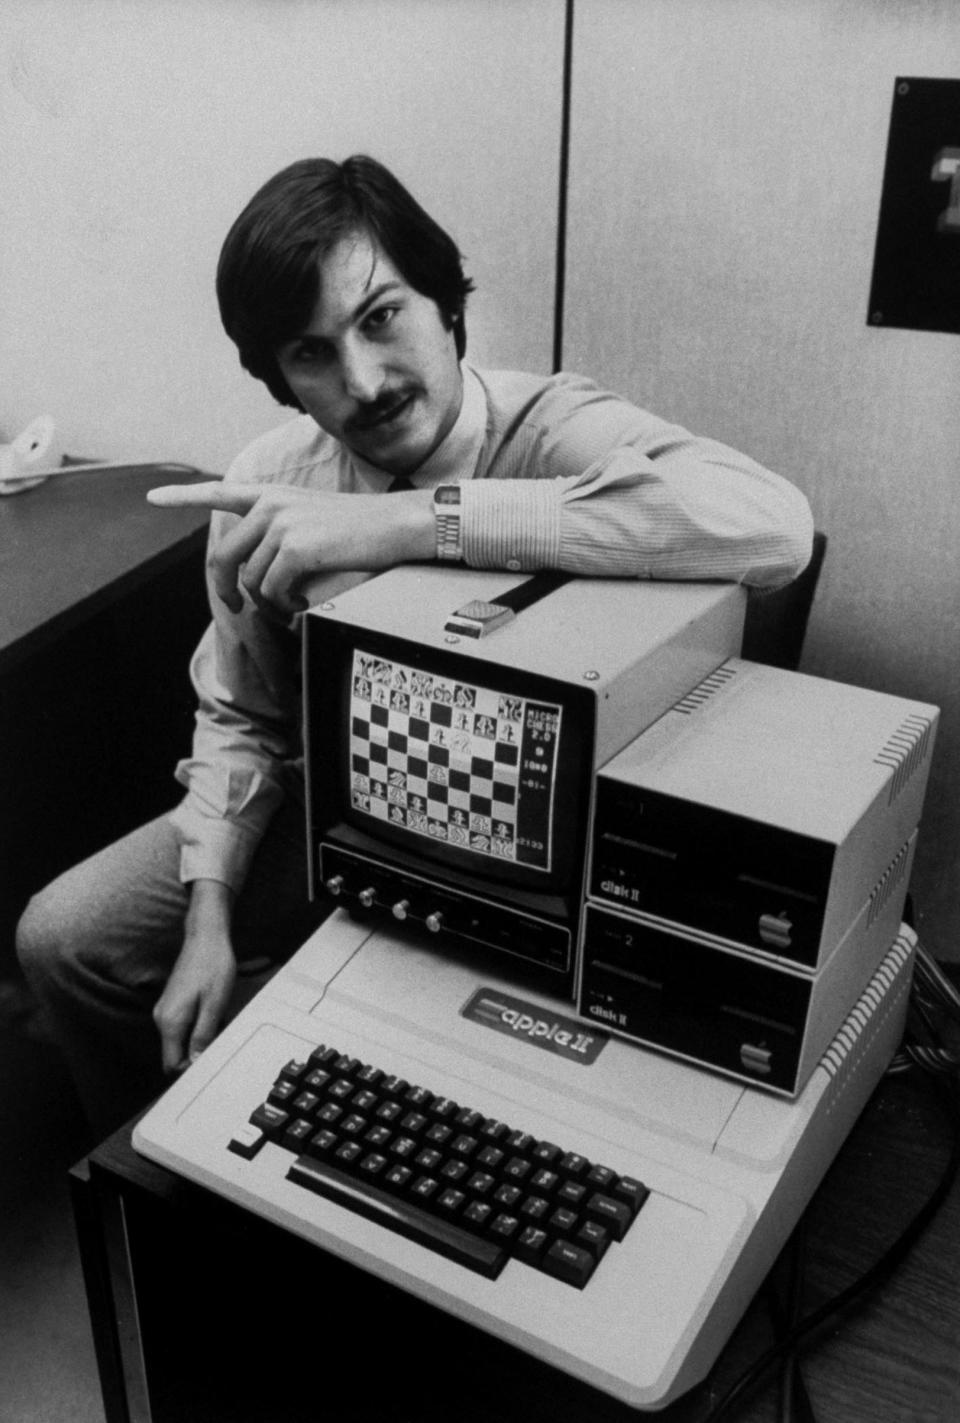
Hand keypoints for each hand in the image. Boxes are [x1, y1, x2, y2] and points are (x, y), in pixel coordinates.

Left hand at [148, 481, 434, 617]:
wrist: (398, 526)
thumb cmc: (363, 530)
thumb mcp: (314, 520)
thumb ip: (280, 533)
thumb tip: (257, 572)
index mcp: (274, 495)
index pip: (218, 492)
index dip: (182, 497)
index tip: (153, 497)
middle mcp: (271, 505)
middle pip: (224, 556)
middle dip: (225, 589)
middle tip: (234, 606)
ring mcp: (281, 525)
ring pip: (251, 581)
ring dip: (269, 603)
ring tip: (291, 605)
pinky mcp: (295, 548)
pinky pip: (272, 591)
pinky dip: (285, 606)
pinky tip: (302, 604)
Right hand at [152, 881, 236, 1073]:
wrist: (206, 937)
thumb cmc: (213, 967)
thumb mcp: (214, 1005)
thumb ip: (203, 1036)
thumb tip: (195, 1063)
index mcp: (170, 1022)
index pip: (172, 1064)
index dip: (190, 1069)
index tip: (211, 1061)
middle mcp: (161, 1018)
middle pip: (174, 1054)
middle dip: (196, 1054)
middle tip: (220, 1041)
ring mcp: (165, 1010)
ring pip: (179, 1040)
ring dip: (198, 1039)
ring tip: (219, 1022)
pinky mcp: (172, 1003)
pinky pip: (181, 1027)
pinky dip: (196, 1027)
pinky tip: (213, 1013)